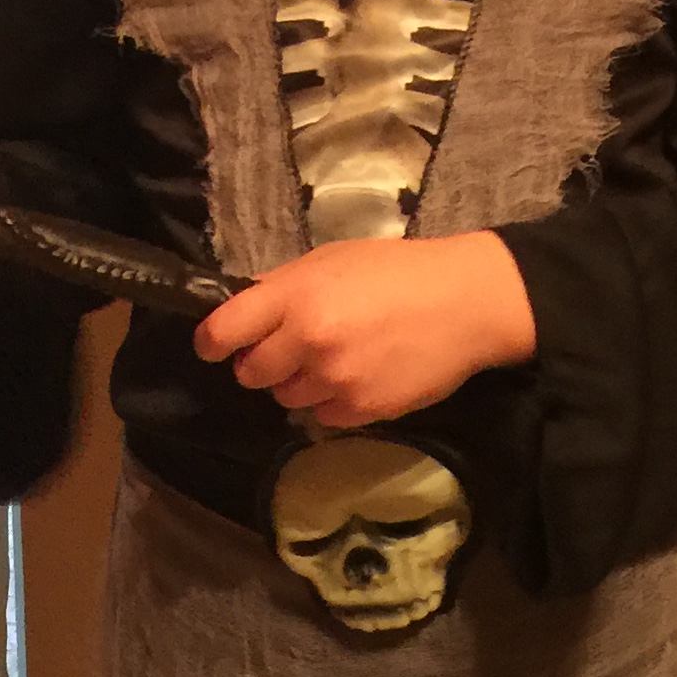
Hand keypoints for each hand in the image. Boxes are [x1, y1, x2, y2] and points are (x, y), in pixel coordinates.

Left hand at [193, 230, 534, 426]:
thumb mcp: (332, 260)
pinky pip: (322, 416)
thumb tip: (242, 308)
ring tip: (336, 360)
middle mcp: (307, 340)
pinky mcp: (359, 410)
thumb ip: (283, 286)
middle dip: (262, 363)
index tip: (215, 346)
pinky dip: (333, 400)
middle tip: (290, 349)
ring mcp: (333, 379)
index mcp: (295, 296)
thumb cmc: (397, 271)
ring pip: (285, 398)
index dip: (212, 341)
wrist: (464, 303)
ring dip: (299, 383)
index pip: (224, 331)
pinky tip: (360, 376)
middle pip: (249, 373)